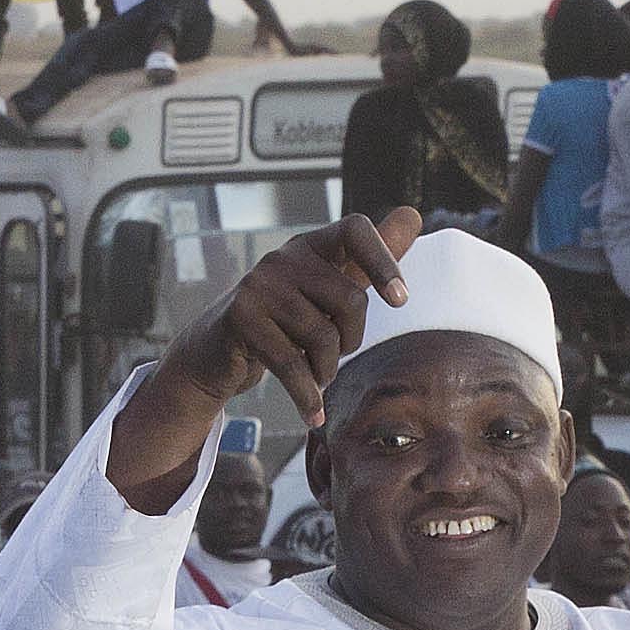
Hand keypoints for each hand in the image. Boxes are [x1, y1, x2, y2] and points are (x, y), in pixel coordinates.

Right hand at [155, 207, 419, 438]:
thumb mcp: (327, 290)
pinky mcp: (241, 318)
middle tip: (335, 355)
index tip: (401, 300)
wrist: (216, 353)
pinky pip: (292, 363)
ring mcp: (259, 285)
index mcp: (311, 246)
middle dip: (351, 340)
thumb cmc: (283, 322)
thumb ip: (368, 259)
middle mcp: (284, 258)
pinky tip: (313, 415)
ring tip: (315, 377)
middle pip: (349, 299)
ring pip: (323, 336)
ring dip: (326, 370)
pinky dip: (307, 396)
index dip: (384, 261)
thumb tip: (413, 215)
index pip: (355, 230)